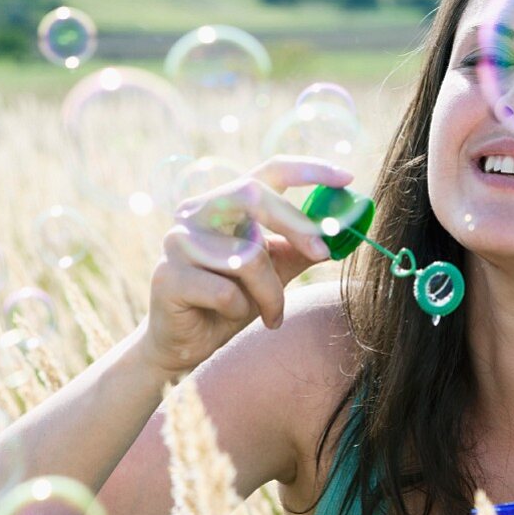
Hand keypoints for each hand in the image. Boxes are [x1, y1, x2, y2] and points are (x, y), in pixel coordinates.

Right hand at [141, 156, 351, 377]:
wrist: (185, 344)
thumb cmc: (229, 302)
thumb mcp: (273, 272)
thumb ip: (299, 249)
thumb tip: (342, 232)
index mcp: (224, 203)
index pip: (267, 172)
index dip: (308, 170)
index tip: (346, 178)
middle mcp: (196, 212)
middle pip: (253, 196)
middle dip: (295, 225)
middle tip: (323, 252)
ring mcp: (178, 242)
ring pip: (248, 257)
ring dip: (271, 294)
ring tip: (271, 315)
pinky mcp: (167, 276)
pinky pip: (226, 292)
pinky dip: (241, 310)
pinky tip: (229, 318)